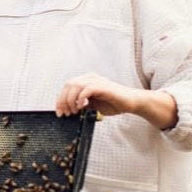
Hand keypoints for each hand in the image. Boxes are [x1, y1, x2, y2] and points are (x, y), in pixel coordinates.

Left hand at [55, 72, 176, 128]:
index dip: (60, 99)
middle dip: (63, 100)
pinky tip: (82, 106)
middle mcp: (90, 78)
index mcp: (86, 81)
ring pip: (75, 85)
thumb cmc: (113, 104)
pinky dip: (81, 98)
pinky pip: (87, 89)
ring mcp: (97, 80)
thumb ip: (81, 105)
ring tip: (74, 111)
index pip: (67, 87)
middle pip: (68, 85)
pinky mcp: (103, 86)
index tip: (60, 112)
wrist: (131, 103)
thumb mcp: (93, 106)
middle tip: (65, 113)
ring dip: (71, 99)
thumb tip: (68, 110)